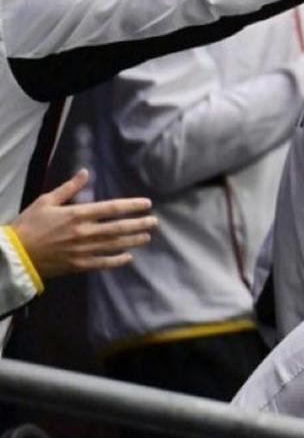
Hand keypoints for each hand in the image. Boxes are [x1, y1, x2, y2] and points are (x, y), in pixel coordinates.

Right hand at [10, 170, 157, 277]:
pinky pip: (103, 263)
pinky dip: (117, 260)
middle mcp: (84, 232)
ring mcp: (83, 250)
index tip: (147, 204)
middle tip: (154, 222)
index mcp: (77, 214)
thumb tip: (85, 172)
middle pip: (119, 227)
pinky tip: (128, 257)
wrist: (14, 254)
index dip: (132, 206)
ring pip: (115, 245)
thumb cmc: (29, 224)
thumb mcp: (46, 201)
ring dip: (133, 240)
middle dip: (139, 224)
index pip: (112, 208)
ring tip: (147, 237)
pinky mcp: (78, 265)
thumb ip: (69, 188)